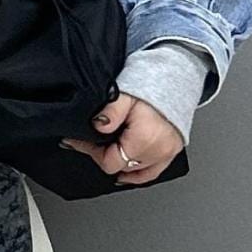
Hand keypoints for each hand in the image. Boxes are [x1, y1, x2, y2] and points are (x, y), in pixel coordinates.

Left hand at [61, 91, 181, 184]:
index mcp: (144, 140)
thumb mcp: (124, 94)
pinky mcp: (172, 151)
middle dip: (103, 154)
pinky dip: (137, 174)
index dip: (91, 151)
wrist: (173, 77)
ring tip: (106, 150)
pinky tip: (124, 172)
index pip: (109, 161)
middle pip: (120, 166)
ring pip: (133, 171)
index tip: (78, 141)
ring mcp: (166, 153)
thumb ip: (111, 111)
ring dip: (119, 162)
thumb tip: (99, 125)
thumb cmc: (151, 84)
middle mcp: (157, 151)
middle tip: (92, 141)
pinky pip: (151, 173)